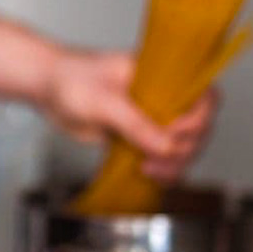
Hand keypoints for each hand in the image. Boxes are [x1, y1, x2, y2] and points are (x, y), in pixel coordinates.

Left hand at [42, 49, 217, 182]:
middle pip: (199, 128)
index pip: (204, 95)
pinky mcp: (139, 138)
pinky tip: (149, 175)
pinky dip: (163, 171)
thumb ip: (136, 124)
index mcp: (163, 76)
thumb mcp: (105, 101)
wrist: (48, 90)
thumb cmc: (73, 80)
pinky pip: (163, 158)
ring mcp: (153, 119)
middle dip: (184, 148)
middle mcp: (164, 97)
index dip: (198, 119)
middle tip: (156, 159)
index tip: (175, 133)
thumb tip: (167, 147)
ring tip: (148, 170)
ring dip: (175, 164)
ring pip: (183, 147)